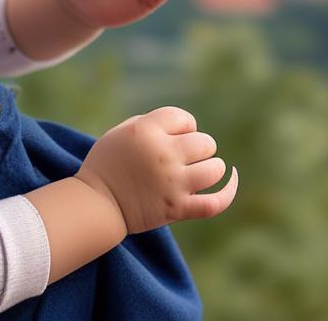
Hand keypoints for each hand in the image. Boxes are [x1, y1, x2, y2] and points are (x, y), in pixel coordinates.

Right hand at [75, 106, 238, 235]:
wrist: (96, 203)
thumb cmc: (108, 163)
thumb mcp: (123, 131)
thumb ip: (154, 123)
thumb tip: (187, 126)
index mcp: (148, 131)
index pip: (185, 118)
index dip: (183, 126)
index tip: (172, 136)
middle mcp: (164, 155)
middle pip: (205, 142)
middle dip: (198, 147)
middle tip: (181, 157)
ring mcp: (173, 184)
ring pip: (215, 169)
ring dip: (211, 167)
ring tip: (198, 171)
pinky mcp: (177, 209)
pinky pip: (216, 202)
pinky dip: (229, 191)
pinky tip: (231, 178)